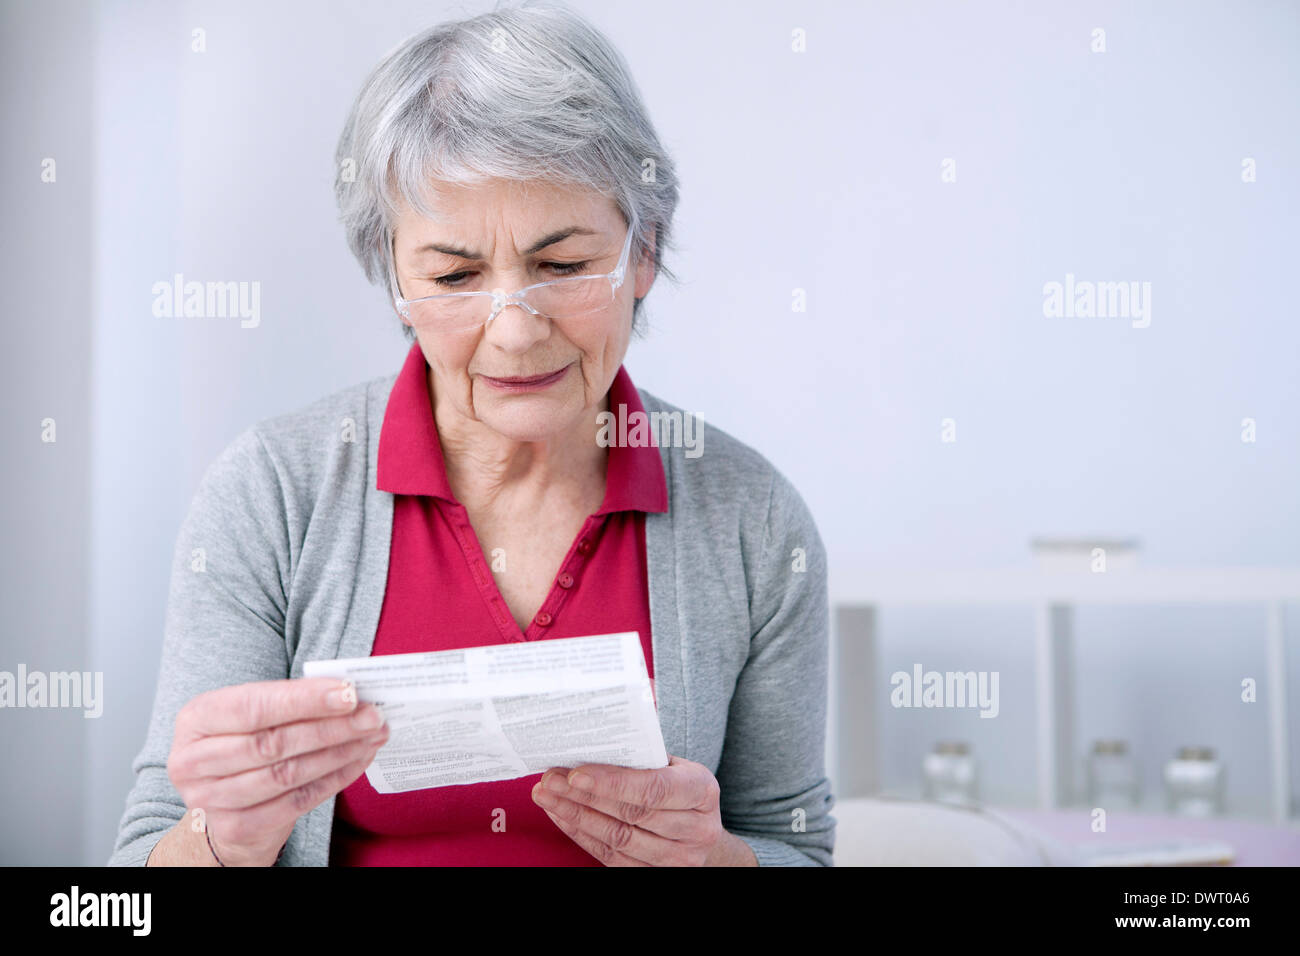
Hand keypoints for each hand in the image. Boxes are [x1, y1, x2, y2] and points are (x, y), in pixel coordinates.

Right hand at [166, 678, 388, 865]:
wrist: (226, 797)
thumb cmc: (247, 739)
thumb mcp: (256, 711)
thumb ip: (293, 699)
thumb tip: (349, 692)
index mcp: (197, 718)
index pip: (254, 707)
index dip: (305, 701)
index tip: (350, 694)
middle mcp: (193, 760)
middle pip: (273, 743)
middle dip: (331, 728)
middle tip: (373, 717)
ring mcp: (210, 799)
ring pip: (287, 774)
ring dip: (339, 753)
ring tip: (372, 736)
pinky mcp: (237, 826)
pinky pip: (296, 801)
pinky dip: (334, 779)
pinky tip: (358, 760)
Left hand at [531, 754, 749, 865]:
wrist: (699, 829)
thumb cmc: (678, 784)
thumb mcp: (676, 761)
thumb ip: (648, 740)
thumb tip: (624, 697)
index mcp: (702, 790)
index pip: (654, 788)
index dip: (613, 783)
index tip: (576, 772)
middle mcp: (696, 829)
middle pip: (631, 814)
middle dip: (584, 795)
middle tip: (550, 778)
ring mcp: (679, 858)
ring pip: (617, 839)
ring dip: (575, 815)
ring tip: (547, 796)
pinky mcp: (655, 875)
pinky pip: (612, 857)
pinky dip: (581, 834)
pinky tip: (561, 815)